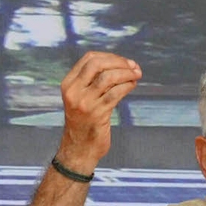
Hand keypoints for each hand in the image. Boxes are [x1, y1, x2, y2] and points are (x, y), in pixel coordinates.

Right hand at [57, 52, 141, 172]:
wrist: (79, 149)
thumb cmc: (85, 122)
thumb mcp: (82, 98)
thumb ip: (93, 82)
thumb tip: (121, 64)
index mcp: (68, 84)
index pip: (89, 58)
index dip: (110, 57)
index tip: (125, 62)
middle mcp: (74, 91)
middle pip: (98, 64)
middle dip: (120, 62)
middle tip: (134, 67)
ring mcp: (84, 103)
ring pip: (109, 77)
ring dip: (127, 74)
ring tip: (137, 75)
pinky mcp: (97, 114)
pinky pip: (116, 93)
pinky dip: (127, 86)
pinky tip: (133, 85)